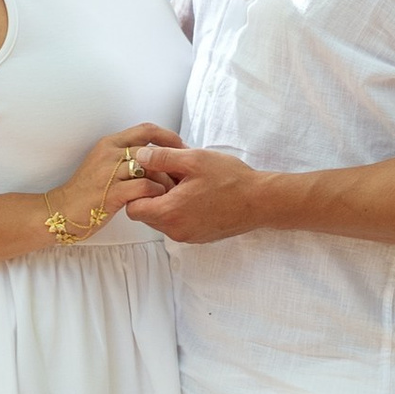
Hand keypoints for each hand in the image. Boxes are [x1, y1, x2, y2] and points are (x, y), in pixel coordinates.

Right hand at [39, 125, 185, 245]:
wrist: (62, 211)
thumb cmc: (86, 191)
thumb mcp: (103, 164)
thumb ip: (125, 156)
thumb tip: (154, 156)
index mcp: (109, 143)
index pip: (146, 129)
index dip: (167, 136)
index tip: (180, 147)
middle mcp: (110, 154)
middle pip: (152, 149)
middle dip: (172, 161)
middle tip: (182, 173)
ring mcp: (110, 173)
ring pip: (151, 168)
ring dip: (166, 181)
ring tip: (172, 191)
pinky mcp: (112, 194)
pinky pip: (145, 188)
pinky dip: (156, 194)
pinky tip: (156, 201)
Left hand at [123, 146, 280, 245]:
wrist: (260, 201)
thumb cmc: (230, 179)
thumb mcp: (194, 159)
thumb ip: (162, 158)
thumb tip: (140, 156)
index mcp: (170, 213)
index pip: (133, 208)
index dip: (138, 190)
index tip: (152, 175)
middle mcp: (175, 230)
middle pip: (146, 214)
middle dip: (153, 194)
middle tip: (172, 175)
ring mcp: (187, 236)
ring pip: (162, 219)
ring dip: (167, 201)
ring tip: (187, 183)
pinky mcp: (198, 237)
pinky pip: (178, 224)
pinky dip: (180, 209)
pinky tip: (197, 193)